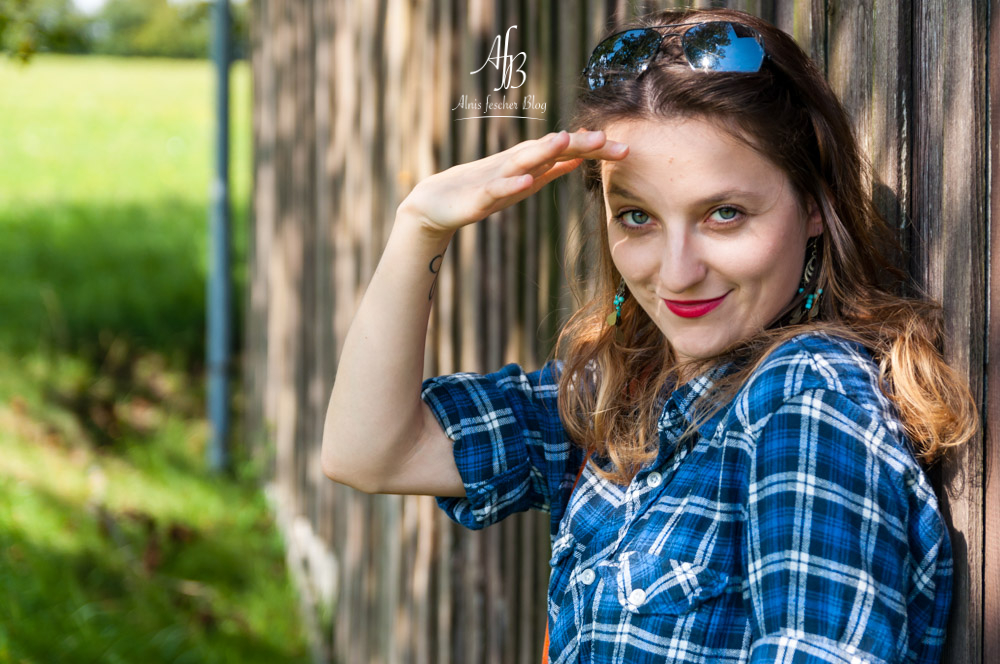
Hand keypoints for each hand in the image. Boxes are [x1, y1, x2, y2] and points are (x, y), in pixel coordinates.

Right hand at [396, 129, 628, 236]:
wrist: (434, 205)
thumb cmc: (481, 190)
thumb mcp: (523, 181)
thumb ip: (552, 168)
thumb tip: (581, 157)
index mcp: (530, 163)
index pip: (568, 151)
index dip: (595, 150)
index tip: (627, 149)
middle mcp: (516, 164)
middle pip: (551, 151)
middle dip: (579, 144)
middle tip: (607, 139)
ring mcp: (497, 178)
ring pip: (524, 162)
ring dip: (544, 151)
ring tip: (565, 141)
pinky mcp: (479, 196)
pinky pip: (497, 189)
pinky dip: (512, 183)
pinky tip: (526, 180)